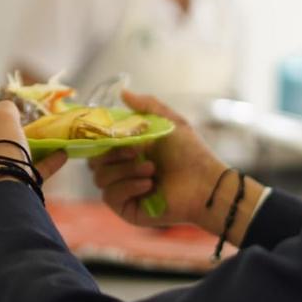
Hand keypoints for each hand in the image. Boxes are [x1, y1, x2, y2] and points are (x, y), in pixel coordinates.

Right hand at [88, 91, 227, 228]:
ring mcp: (124, 191)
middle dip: (113, 154)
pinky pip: (110, 196)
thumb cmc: (191, 153)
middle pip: (94, 162)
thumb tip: (123, 92)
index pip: (100, 145)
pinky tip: (148, 184)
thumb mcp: (169, 122)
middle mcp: (123, 171)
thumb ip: (147, 106)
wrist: (206, 183)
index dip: (101, 138)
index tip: (112, 134)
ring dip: (125, 170)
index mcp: (129, 150)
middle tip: (136, 151)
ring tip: (151, 169)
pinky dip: (127, 186)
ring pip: (101, 178)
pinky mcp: (127, 209)